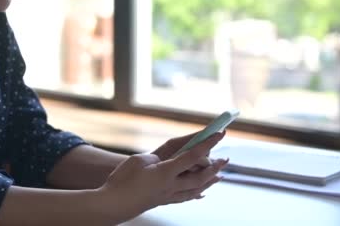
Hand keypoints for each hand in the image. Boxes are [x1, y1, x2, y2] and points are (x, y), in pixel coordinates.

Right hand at [99, 132, 227, 222]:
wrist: (114, 204)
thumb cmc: (123, 180)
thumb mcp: (139, 160)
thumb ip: (156, 157)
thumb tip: (164, 160)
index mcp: (166, 172)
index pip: (192, 155)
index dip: (207, 143)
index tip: (219, 134)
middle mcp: (171, 185)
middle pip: (200, 175)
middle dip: (214, 166)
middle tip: (225, 159)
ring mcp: (168, 195)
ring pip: (196, 188)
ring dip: (209, 180)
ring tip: (220, 176)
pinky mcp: (163, 201)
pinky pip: (186, 197)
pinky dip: (196, 192)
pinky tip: (201, 193)